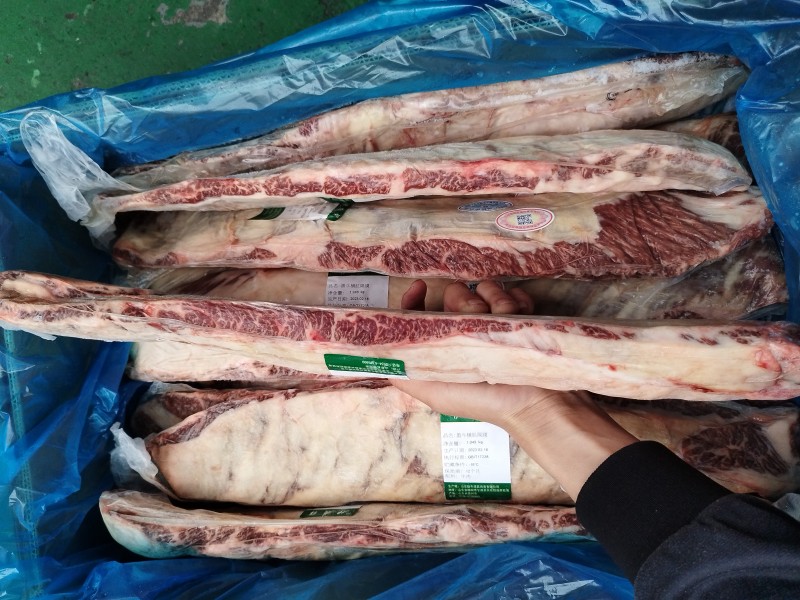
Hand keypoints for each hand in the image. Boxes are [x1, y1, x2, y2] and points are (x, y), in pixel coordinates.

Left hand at [394, 278, 636, 500]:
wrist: (536, 404)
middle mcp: (468, 332)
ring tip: (503, 329)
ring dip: (496, 303)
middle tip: (475, 326)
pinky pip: (516, 294)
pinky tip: (521, 320)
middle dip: (465, 303)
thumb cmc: (484, 402)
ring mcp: (496, 322)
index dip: (416, 299)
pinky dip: (519, 303)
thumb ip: (403, 372)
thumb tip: (373, 352)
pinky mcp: (523, 318)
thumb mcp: (434, 392)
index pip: (423, 312)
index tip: (419, 287)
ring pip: (487, 289)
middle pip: (456, 293)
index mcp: (444, 346)